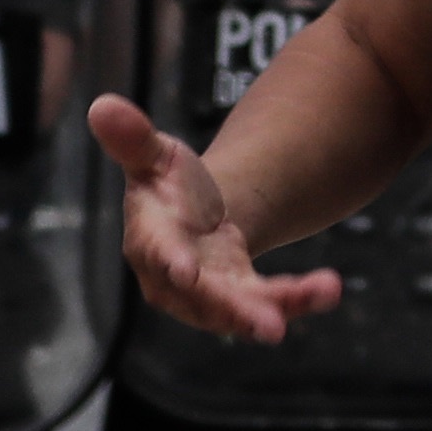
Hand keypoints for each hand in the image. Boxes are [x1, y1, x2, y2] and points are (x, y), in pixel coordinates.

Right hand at [91, 93, 345, 343]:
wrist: (194, 216)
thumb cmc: (167, 185)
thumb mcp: (153, 156)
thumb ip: (133, 138)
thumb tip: (102, 105)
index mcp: (149, 241)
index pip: (157, 254)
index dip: (170, 262)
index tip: (186, 272)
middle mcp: (176, 282)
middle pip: (204, 299)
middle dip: (236, 311)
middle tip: (271, 325)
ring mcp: (211, 297)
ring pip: (241, 309)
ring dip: (278, 308)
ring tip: (321, 293)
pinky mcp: (242, 301)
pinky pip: (270, 304)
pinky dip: (301, 299)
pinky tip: (328, 289)